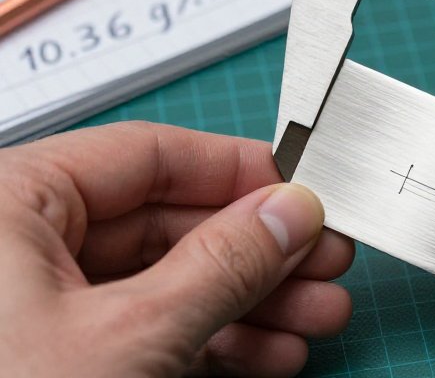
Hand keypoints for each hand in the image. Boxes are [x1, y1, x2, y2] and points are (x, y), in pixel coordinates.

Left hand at [0, 122, 354, 376]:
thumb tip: (290, 212)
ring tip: (317, 318)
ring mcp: (37, 307)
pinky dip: (213, 343)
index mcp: (12, 202)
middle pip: (168, 223)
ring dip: (251, 303)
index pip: (150, 156)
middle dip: (260, 253)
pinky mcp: (57, 358)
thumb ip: (224, 263)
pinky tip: (270, 356)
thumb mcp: (133, 334)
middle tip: (326, 263)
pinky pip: (148, 330)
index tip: (306, 193)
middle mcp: (21, 244)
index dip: (241, 173)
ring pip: (167, 281)